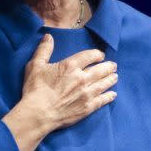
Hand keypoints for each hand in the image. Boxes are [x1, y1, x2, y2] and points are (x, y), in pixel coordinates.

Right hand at [2, 34, 117, 150]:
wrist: (38, 114)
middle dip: (108, 66)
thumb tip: (48, 36)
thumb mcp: (35, 66)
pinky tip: (113, 94)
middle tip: (113, 66)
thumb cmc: (35, 89)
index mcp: (70, 66)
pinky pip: (102, 100)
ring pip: (104, 84)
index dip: (97, 54)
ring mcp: (86, 93)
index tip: (100, 55)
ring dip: (111, 79)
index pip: (90, 56)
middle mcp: (82, 78)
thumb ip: (44, 50)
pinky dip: (109, 96)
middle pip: (101, 69)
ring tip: (115, 77)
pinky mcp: (87, 107)